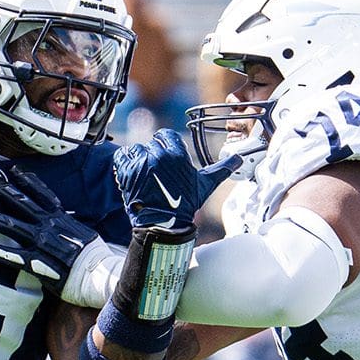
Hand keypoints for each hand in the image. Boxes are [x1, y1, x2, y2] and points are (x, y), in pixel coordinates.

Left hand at [0, 164, 98, 288]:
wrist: (100, 274)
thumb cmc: (96, 257)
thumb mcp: (85, 234)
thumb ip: (70, 227)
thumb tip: (65, 224)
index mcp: (61, 218)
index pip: (42, 193)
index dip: (27, 180)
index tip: (14, 169)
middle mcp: (49, 225)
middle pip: (22, 203)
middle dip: (4, 189)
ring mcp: (42, 242)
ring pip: (13, 225)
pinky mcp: (38, 262)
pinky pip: (13, 255)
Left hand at [113, 129, 238, 229]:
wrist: (164, 225)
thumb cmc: (185, 205)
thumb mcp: (205, 185)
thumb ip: (221, 169)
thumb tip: (237, 159)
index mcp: (177, 154)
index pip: (165, 135)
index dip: (165, 145)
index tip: (166, 157)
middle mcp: (159, 156)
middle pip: (151, 144)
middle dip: (153, 156)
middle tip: (157, 174)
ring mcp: (142, 164)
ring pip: (136, 150)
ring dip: (138, 160)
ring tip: (145, 176)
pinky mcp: (127, 172)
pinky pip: (121, 157)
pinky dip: (125, 164)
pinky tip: (133, 176)